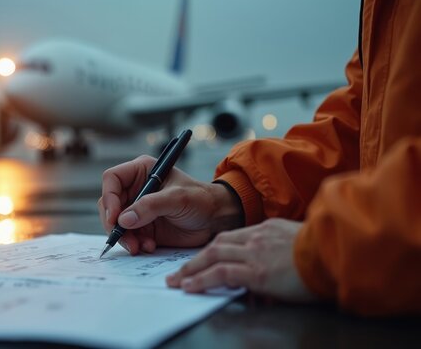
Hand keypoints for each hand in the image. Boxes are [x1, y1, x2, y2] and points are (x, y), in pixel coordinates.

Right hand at [97, 155, 242, 254]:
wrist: (216, 220)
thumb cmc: (201, 199)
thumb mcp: (177, 198)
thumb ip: (150, 206)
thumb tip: (123, 219)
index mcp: (141, 171)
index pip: (112, 179)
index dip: (109, 197)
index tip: (115, 217)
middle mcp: (135, 189)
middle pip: (109, 204)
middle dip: (114, 223)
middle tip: (123, 237)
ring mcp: (137, 209)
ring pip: (116, 223)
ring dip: (125, 237)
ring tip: (140, 246)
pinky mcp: (142, 227)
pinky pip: (128, 237)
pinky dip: (135, 244)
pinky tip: (149, 246)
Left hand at [166, 218, 315, 301]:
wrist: (338, 253)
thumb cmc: (327, 254)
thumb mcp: (299, 245)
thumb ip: (280, 254)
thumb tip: (270, 274)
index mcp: (268, 229)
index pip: (232, 237)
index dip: (214, 248)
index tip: (202, 258)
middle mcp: (257, 237)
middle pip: (217, 244)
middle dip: (196, 258)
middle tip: (179, 270)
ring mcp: (255, 253)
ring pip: (213, 256)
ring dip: (191, 269)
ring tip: (177, 281)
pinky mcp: (256, 271)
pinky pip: (221, 273)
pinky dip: (202, 280)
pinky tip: (190, 286)